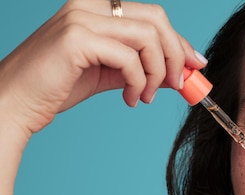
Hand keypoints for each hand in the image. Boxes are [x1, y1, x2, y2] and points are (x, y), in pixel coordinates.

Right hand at [0, 0, 206, 139]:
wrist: (17, 101)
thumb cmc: (59, 85)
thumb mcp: (110, 72)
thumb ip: (141, 67)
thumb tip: (179, 72)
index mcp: (96, 7)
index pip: (153, 16)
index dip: (179, 41)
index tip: (195, 64)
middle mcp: (89, 4)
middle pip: (156, 19)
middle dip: (176, 54)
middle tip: (179, 84)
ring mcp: (81, 18)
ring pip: (148, 37)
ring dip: (158, 73)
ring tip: (146, 97)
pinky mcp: (77, 39)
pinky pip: (130, 59)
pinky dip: (139, 83)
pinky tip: (131, 100)